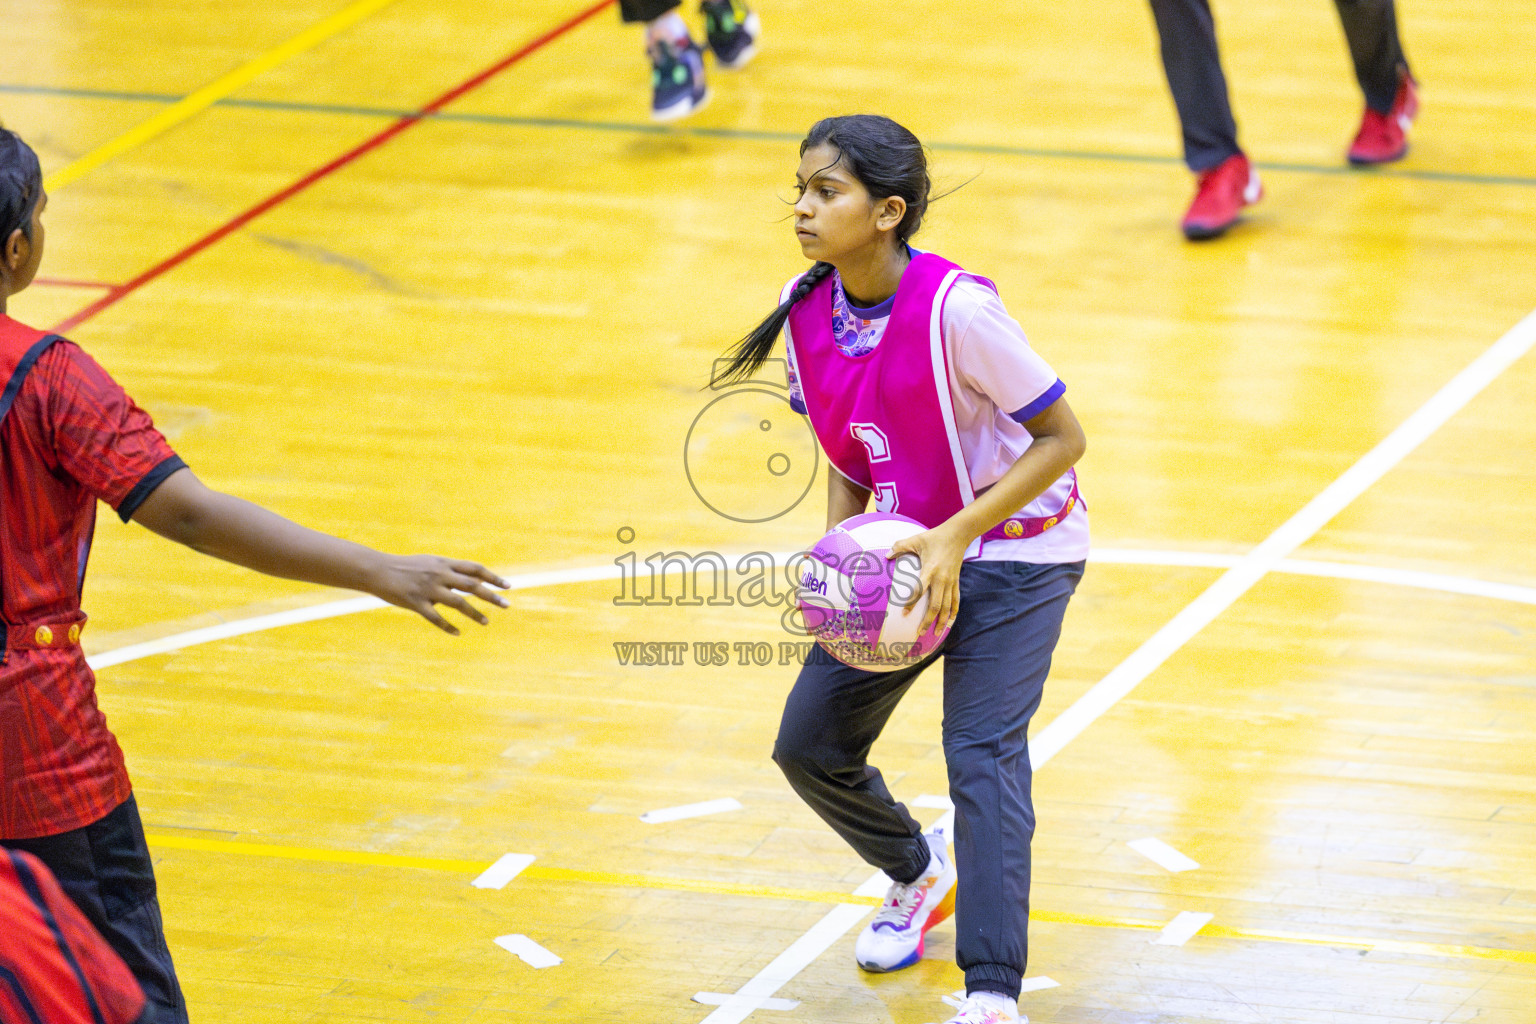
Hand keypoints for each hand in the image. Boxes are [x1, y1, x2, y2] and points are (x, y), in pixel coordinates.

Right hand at [365, 556, 509, 634]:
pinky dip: (448, 626)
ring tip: (487, 622)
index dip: (493, 577)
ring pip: (458, 603)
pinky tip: (458, 633)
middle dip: (492, 596)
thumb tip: (470, 578)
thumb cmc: (406, 566)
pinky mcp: (416, 603)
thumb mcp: (430, 562)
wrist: (378, 570)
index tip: (508, 586)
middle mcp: (439, 575)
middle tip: (507, 605)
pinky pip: (436, 618)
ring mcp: (428, 589)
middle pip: (472, 585)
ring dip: (474, 613)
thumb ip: (449, 570)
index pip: (475, 569)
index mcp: (444, 563)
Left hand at [887, 524, 966, 636]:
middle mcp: (942, 579)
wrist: (958, 534)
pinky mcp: (956, 581)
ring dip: (941, 621)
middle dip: (928, 621)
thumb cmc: (934, 537)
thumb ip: (900, 546)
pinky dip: (953, 612)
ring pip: (947, 607)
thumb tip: (886, 555)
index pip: (920, 590)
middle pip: (935, 605)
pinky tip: (949, 622)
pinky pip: (956, 600)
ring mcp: (951, 582)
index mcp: (930, 569)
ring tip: (935, 634)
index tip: (904, 614)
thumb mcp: (916, 539)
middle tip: (919, 632)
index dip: (912, 603)